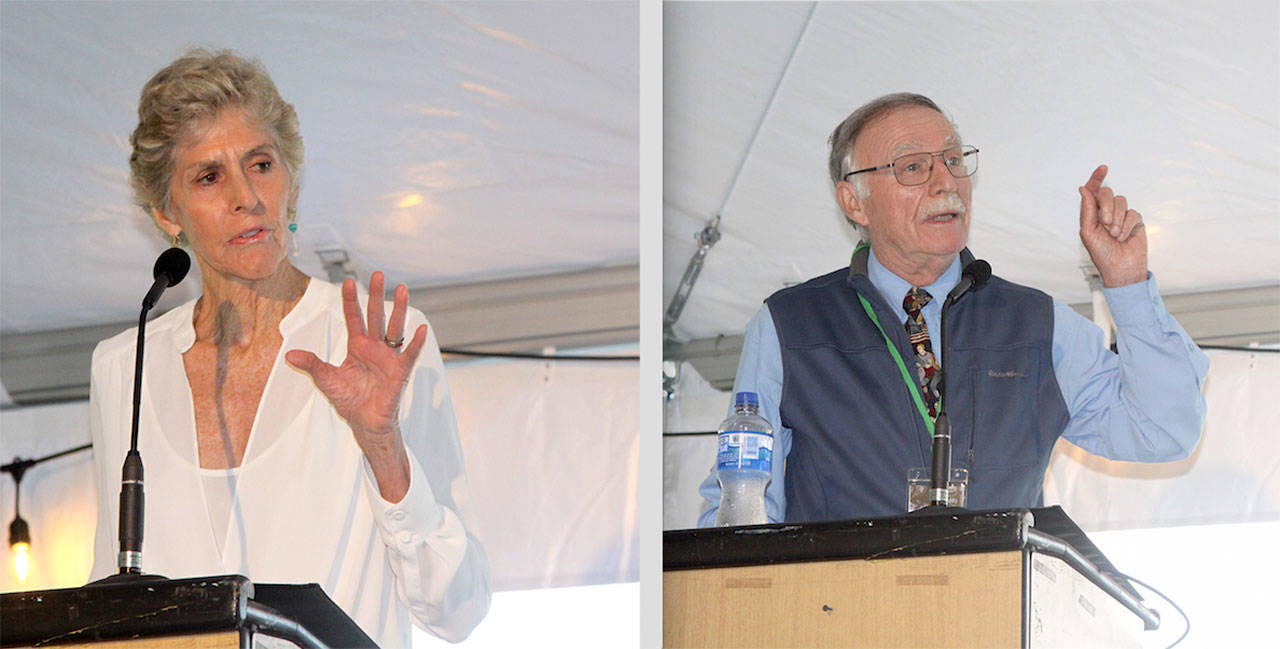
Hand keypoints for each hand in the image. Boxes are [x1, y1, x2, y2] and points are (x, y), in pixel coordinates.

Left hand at [285, 271, 426, 500]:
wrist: (365, 422)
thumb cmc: (349, 400)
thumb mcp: (326, 380)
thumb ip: (311, 364)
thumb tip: (290, 353)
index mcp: (357, 346)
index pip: (354, 318)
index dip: (350, 300)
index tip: (347, 281)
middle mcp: (374, 347)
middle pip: (376, 316)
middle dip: (376, 295)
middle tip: (378, 274)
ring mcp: (388, 357)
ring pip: (394, 328)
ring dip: (399, 309)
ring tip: (403, 290)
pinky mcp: (399, 371)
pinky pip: (409, 354)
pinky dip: (416, 342)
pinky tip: (421, 329)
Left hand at [1078, 164, 1147, 287]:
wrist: (1120, 269)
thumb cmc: (1101, 254)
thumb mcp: (1088, 232)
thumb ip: (1087, 209)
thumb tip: (1083, 188)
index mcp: (1092, 214)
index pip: (1094, 191)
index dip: (1097, 178)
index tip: (1103, 168)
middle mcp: (1107, 212)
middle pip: (1107, 194)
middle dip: (1106, 207)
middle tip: (1105, 224)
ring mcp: (1122, 216)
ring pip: (1121, 201)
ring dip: (1116, 219)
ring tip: (1114, 235)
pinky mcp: (1136, 221)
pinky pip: (1133, 213)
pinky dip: (1127, 225)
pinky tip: (1123, 237)